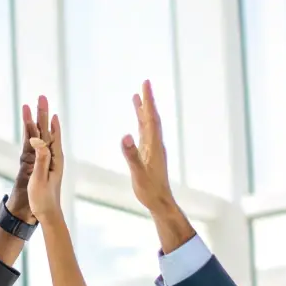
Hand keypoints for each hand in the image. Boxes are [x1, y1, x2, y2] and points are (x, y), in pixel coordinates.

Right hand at [6, 97, 46, 222]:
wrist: (48, 213)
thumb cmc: (43, 199)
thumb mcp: (40, 179)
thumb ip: (41, 159)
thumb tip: (38, 140)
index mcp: (54, 158)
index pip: (49, 133)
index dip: (45, 118)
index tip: (44, 103)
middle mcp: (54, 156)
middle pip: (48, 130)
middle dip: (43, 113)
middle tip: (41, 97)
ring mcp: (51, 160)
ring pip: (44, 135)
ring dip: (40, 120)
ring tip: (37, 107)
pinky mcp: (47, 164)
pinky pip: (43, 144)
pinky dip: (42, 132)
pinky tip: (44, 128)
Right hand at [120, 80, 173, 213]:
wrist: (160, 202)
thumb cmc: (149, 190)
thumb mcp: (138, 173)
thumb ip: (131, 155)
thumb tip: (125, 136)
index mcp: (154, 145)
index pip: (151, 118)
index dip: (148, 101)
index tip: (145, 85)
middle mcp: (155, 144)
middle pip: (152, 117)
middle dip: (148, 100)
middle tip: (145, 83)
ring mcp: (153, 149)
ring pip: (149, 125)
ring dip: (143, 110)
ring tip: (137, 97)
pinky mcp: (150, 155)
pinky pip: (145, 133)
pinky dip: (141, 123)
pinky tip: (138, 121)